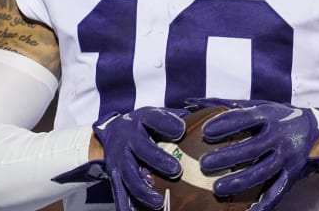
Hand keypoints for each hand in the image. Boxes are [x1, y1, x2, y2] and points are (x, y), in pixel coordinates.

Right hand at [52, 107, 187, 209]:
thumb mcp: (157, 116)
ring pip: (129, 175)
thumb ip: (177, 119)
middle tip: (176, 170)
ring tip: (158, 202)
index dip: (167, 123)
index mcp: (142, 120)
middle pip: (141, 148)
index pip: (154, 118)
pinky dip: (125, 205)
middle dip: (157, 159)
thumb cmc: (145, 126)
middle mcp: (128, 139)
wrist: (113, 132)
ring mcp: (119, 159)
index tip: (181, 130)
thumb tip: (205, 122)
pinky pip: (119, 192)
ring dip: (143, 189)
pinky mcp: (114, 176)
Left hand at [187, 98, 318, 210]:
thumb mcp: (260, 106)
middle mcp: (278, 137)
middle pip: (251, 148)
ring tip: (217, 188)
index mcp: (268, 116)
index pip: (244, 118)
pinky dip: (263, 204)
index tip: (206, 131)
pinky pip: (276, 192)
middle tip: (205, 164)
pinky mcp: (290, 176)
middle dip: (227, 157)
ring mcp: (285, 158)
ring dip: (239, 181)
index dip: (225, 124)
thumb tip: (192, 102)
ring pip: (261, 172)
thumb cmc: (281, 118)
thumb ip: (227, 106)